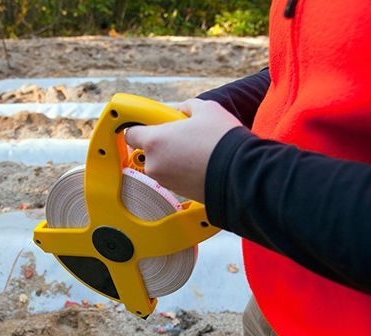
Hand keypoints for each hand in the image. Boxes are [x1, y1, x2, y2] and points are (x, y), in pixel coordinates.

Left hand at [125, 99, 241, 202]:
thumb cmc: (222, 140)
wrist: (240, 173)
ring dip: (174, 156)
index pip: (131, 134)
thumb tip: (183, 110)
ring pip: (163, 165)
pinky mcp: (180, 193)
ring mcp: (167, 181)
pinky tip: (202, 162)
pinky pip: (176, 177)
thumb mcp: (206, 109)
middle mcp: (155, 165)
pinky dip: (184, 170)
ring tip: (198, 149)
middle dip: (162, 142)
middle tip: (183, 135)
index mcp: (154, 141)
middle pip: (149, 150)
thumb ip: (187, 107)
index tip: (147, 124)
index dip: (139, 127)